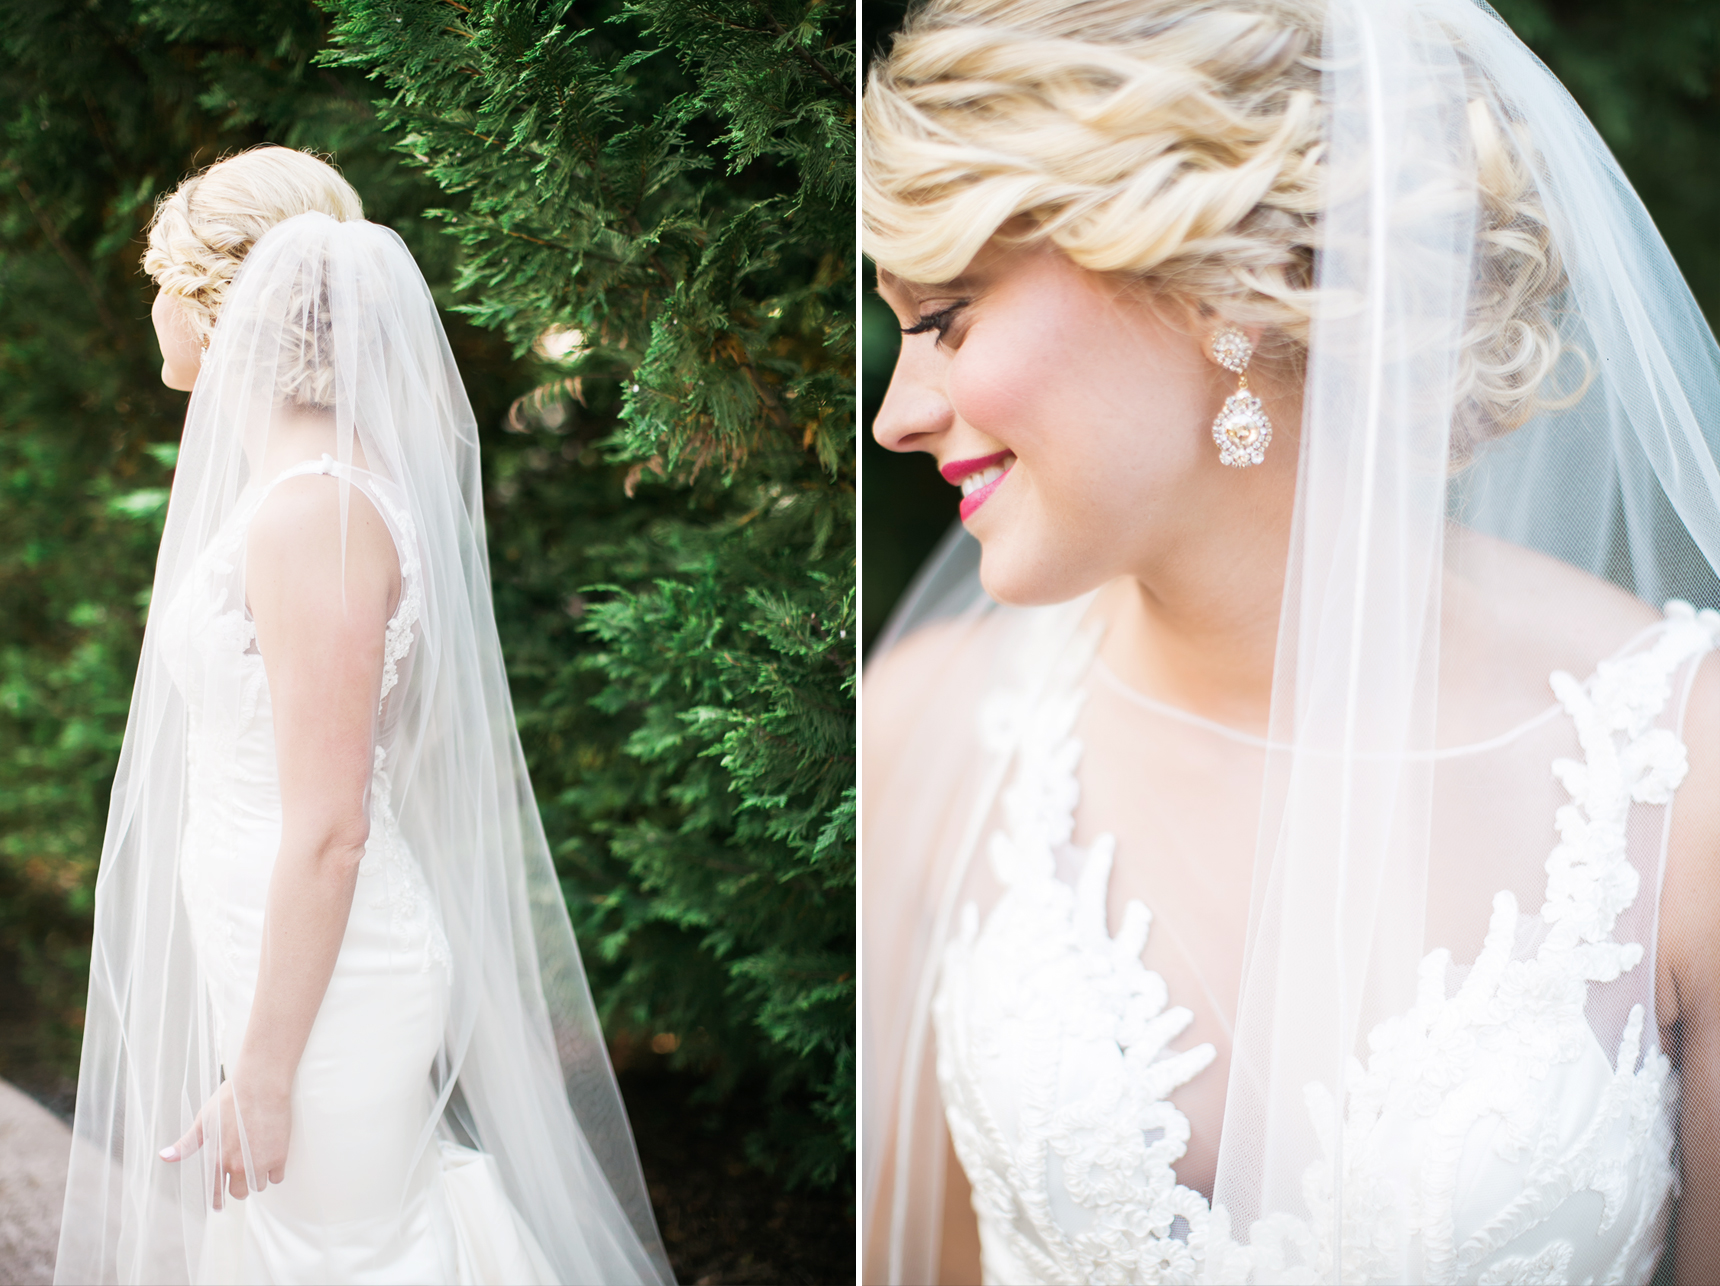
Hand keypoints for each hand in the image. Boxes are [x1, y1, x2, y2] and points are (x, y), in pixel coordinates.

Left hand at [159, 1073, 291, 1206]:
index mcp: (216, 1159)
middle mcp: (236, 1166)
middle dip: (241, 1186)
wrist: (260, 1086)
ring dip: (259, 1177)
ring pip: (259, 1186)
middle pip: (240, 1193)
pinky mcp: (278, 1157)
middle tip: (245, 1175)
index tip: (219, 1205)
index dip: (217, 1201)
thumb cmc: (231, 1099)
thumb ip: (187, 1144)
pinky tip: (273, 1158)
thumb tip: (164, 1157)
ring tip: (260, 1163)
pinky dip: (275, 1171)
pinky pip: (277, 1177)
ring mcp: (258, 1164)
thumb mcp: (204, 1121)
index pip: (215, 1191)